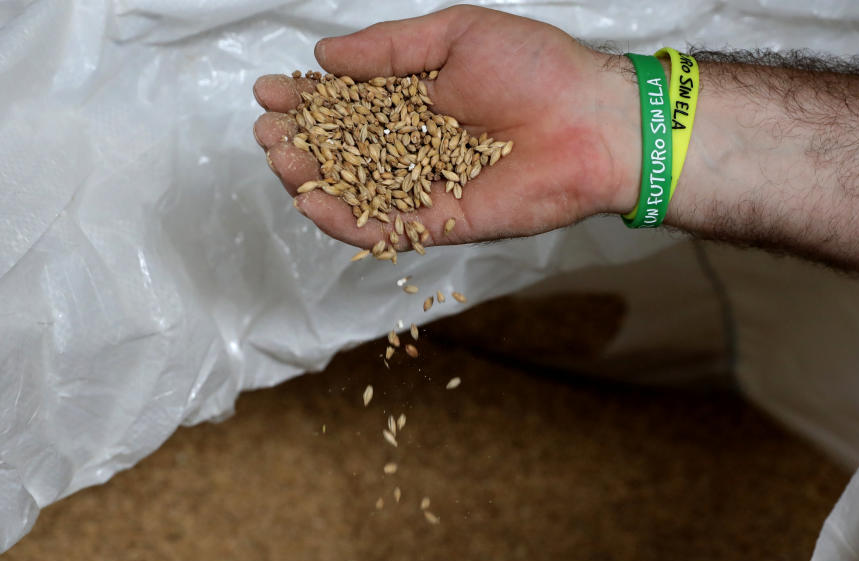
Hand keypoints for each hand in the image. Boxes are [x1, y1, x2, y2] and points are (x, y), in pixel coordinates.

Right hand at [252, 5, 640, 251]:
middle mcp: (417, 146)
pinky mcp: (442, 223)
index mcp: (417, 99)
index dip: (307, 99)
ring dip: (311, 180)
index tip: (270, 90)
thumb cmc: (538, 68)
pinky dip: (346, 222)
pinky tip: (312, 204)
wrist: (592, 121)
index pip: (348, 104)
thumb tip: (326, 55)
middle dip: (299, 141)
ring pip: (356, 192)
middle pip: (343, 151)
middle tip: (266, 130)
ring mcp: (427, 187)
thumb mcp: (456, 34)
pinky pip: (386, 229)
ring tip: (280, 160)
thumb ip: (389, 49)